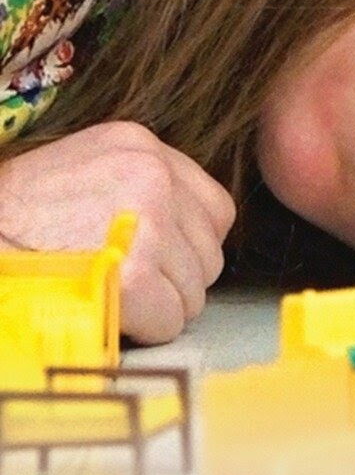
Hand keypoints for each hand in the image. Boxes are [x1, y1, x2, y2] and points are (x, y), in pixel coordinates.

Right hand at [0, 122, 235, 343]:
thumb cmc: (17, 218)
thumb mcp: (82, 171)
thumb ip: (138, 190)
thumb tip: (185, 235)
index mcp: (139, 146)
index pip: (215, 209)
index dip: (187, 246)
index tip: (155, 257)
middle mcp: (151, 174)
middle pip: (208, 255)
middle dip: (173, 279)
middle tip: (123, 280)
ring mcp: (147, 222)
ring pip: (194, 292)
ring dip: (156, 305)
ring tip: (107, 291)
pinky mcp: (135, 274)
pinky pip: (171, 320)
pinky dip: (142, 329)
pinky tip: (107, 311)